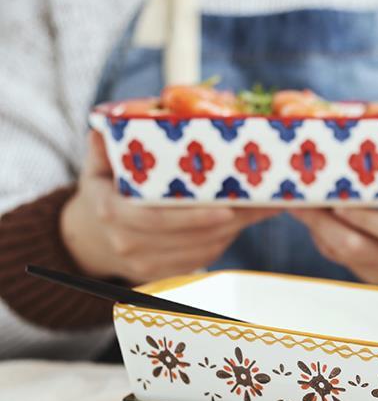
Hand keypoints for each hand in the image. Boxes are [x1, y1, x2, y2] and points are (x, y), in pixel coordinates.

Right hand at [60, 131, 276, 282]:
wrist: (93, 238)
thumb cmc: (104, 193)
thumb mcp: (97, 167)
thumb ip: (105, 148)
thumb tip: (105, 127)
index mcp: (111, 212)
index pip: (155, 219)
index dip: (192, 217)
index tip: (226, 209)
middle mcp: (127, 242)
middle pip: (188, 236)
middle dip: (230, 220)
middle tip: (261, 201)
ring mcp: (145, 263)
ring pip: (201, 248)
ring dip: (235, 229)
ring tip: (261, 207)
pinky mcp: (163, 273)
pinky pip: (202, 258)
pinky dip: (225, 240)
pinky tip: (243, 221)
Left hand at [294, 134, 377, 287]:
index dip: (366, 218)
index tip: (341, 199)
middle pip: (357, 247)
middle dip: (323, 221)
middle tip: (301, 194)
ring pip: (341, 253)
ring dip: (314, 226)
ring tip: (294, 197)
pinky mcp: (370, 273)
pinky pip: (338, 256)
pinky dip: (319, 233)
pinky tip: (306, 209)